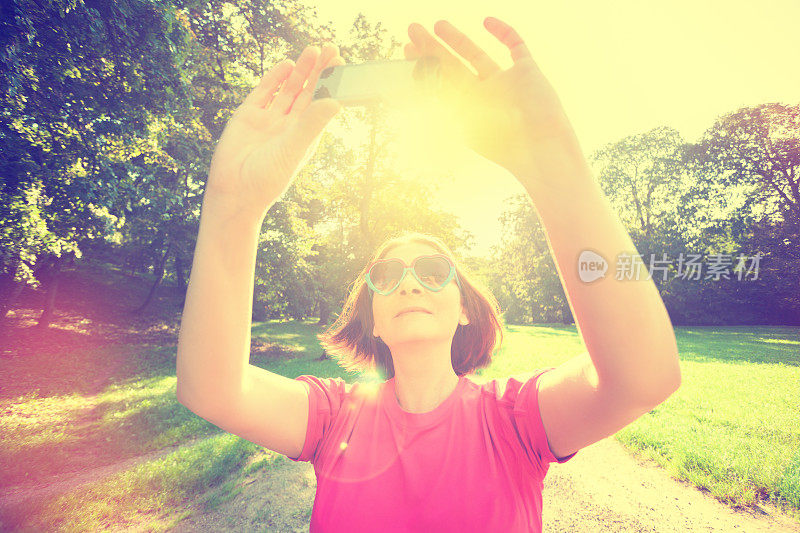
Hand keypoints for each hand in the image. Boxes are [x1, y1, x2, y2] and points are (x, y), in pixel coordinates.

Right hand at [205, 44, 344, 218]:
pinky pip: (265, 92)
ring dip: (301, 70)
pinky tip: (288, 65)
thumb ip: (311, 124)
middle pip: (308, 91)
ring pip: (288, 88)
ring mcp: (269, 118)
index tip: (342, 63)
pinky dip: (276, 78)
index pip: (322, 103)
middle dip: (319, 70)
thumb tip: (335, 102)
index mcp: (305, 134)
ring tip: (312, 50)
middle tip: (330, 47)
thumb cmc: (268, 178)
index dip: (332, 84)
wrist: (234, 191)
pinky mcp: (248, 115)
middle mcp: (289, 124)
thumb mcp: (293, 149)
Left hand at [405, 17, 582, 185]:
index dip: (424, 66)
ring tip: (438, 24)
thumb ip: (442, 110)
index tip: (408, 51)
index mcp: (467, 112)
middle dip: (432, 49)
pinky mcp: (527, 72)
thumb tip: (410, 96)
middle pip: (453, 67)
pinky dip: (504, 32)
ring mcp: (505, 82)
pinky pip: (516, 46)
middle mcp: (484, 96)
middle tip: (413, 30)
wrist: (542, 149)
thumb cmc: (504, 146)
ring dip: (457, 39)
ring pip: (477, 54)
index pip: (440, 85)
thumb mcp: (464, 127)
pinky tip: (487, 21)